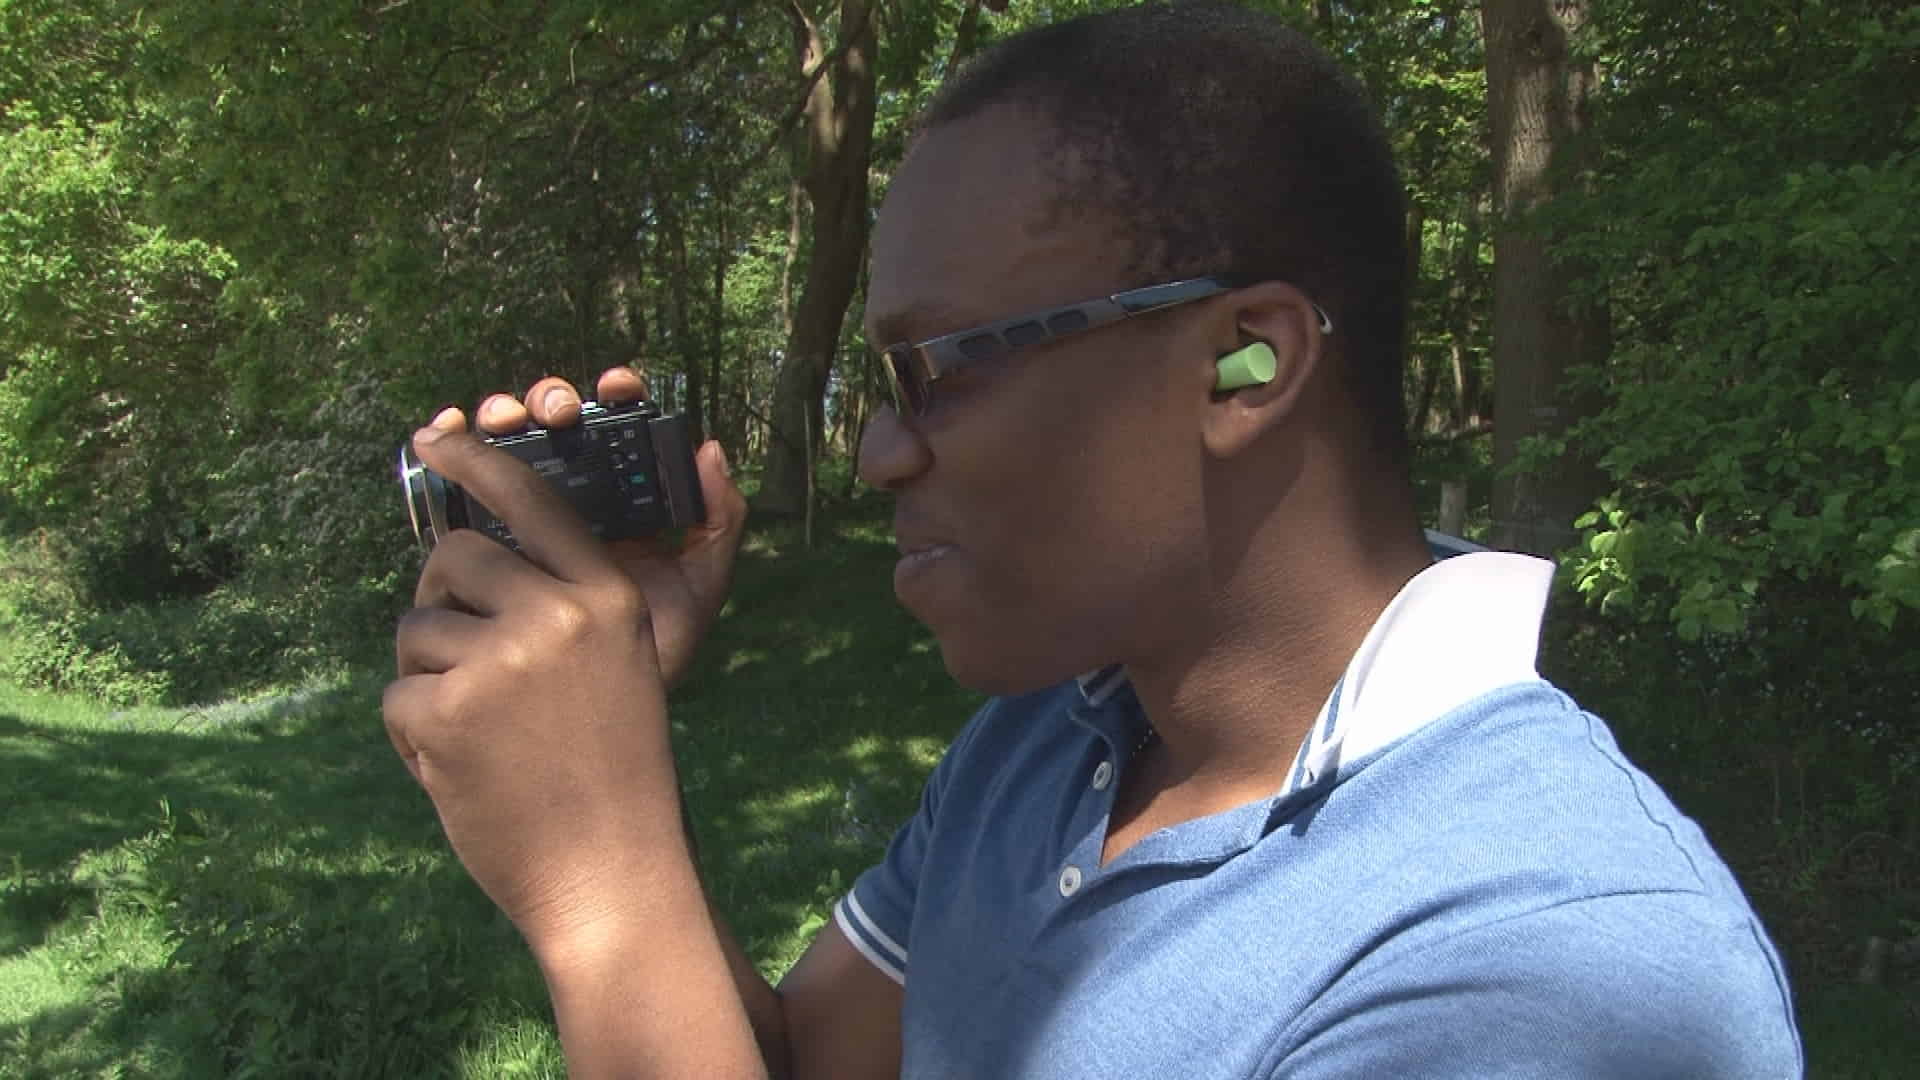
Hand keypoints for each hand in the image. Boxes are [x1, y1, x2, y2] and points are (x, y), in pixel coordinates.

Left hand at [382, 368, 747, 947]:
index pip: (530, 499)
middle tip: (464, 655)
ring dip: (430, 677)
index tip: (433, 436)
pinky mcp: (445, 713)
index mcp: (607, 597)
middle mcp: (556, 615)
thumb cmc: (616, 772)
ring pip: (417, 629)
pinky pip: (398, 693)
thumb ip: (568, 605)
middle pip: (455, 555)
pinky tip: (464, 769)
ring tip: (482, 734)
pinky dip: (417, 735)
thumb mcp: (625, 667)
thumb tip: (474, 549)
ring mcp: (499, 662)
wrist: (611, 872)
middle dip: (442, 597)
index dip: (474, 459)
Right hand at [465, 369, 746, 691]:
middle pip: (551, 423)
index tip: (617, 388)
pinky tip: (438, 436)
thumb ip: (716, 524)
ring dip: (500, 415)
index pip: (616, 427)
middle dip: (550, 400)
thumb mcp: (695, 590)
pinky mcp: (475, 539)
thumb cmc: (647, 647)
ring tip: (502, 422)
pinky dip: (445, 451)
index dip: (616, 394)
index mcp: (621, 496)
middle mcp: (569, 494)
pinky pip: (454, 487)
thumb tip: (710, 449)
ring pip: (503, 444)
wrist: (588, 707)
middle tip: (556, 413)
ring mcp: (518, 515)